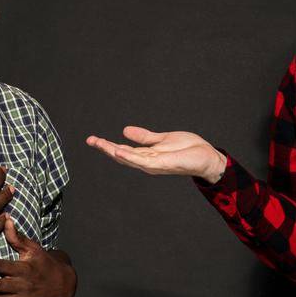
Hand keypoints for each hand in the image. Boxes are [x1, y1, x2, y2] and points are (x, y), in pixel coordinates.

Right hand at [86, 126, 227, 181]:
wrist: (206, 156)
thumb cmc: (188, 149)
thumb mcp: (161, 139)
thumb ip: (144, 137)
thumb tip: (125, 131)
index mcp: (146, 156)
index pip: (122, 150)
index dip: (107, 145)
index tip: (93, 139)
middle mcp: (147, 163)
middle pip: (121, 156)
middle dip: (105, 148)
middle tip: (90, 140)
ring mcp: (153, 165)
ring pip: (128, 158)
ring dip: (112, 151)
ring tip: (99, 143)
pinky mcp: (161, 164)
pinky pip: (142, 161)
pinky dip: (129, 156)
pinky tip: (118, 150)